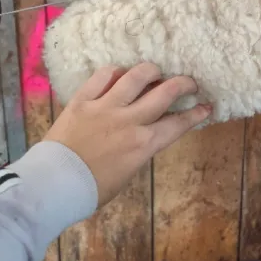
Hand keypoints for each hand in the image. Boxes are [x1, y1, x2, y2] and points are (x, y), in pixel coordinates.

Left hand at [46, 63, 211, 206]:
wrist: (53, 185)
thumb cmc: (92, 189)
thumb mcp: (128, 172)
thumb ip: (140, 149)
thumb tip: (146, 134)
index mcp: (143, 144)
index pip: (178, 124)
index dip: (197, 114)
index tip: (207, 106)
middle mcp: (130, 120)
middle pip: (166, 92)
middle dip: (184, 84)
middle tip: (190, 83)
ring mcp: (106, 107)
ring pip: (137, 76)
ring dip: (152, 71)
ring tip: (156, 73)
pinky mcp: (83, 99)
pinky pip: (104, 75)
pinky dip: (117, 71)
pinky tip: (120, 74)